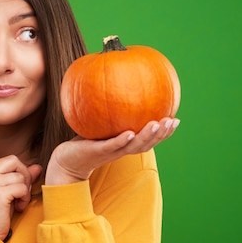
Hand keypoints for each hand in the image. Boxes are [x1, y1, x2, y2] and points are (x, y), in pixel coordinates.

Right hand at [0, 109, 42, 239]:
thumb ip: (20, 178)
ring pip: (20, 174)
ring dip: (24, 189)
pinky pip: (21, 186)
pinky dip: (23, 198)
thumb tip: (38, 167)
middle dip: (23, 175)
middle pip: (14, 160)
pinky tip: (16, 207)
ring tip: (16, 202)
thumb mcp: (7, 193)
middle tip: (19, 192)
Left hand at [45, 117, 179, 184]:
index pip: (149, 139)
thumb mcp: (99, 124)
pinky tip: (130, 132)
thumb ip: (111, 110)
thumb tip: (118, 82)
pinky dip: (122, 141)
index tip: (176, 119)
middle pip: (146, 144)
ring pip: (133, 146)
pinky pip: (112, 146)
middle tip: (172, 121)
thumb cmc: (84, 141)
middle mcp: (121, 149)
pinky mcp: (97, 152)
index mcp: (125, 144)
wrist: (66, 161)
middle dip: (161, 134)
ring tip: (157, 124)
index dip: (164, 132)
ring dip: (147, 136)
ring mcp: (110, 151)